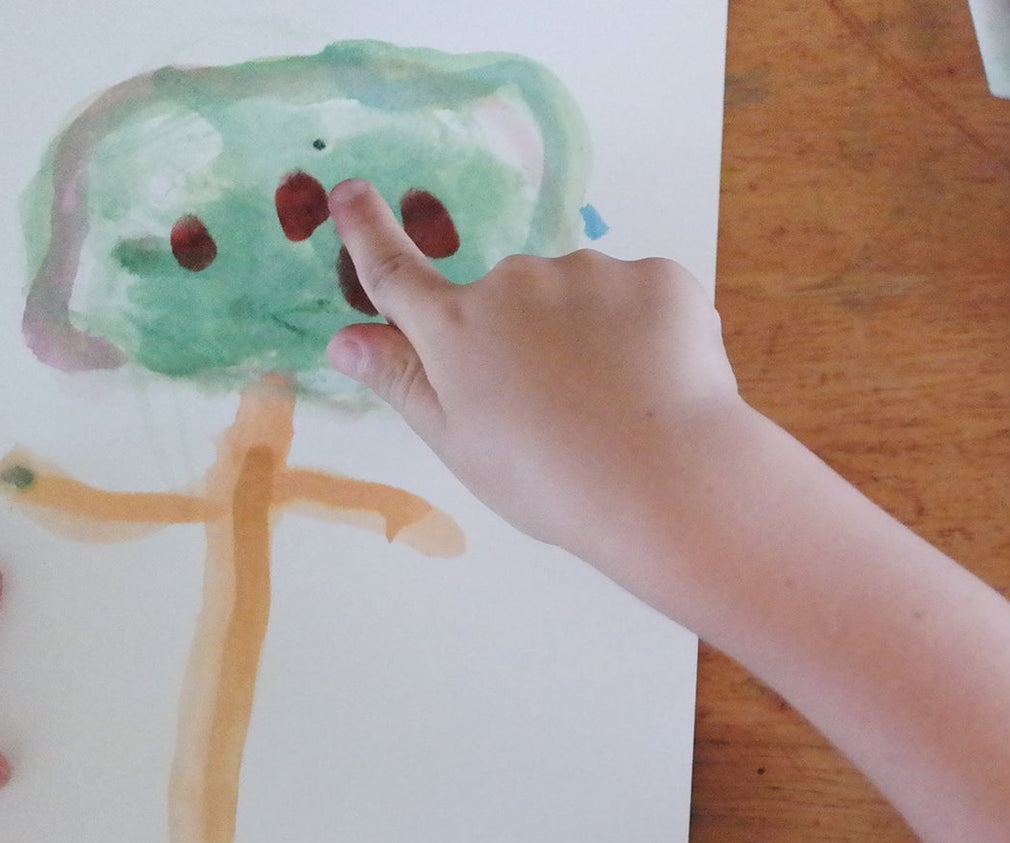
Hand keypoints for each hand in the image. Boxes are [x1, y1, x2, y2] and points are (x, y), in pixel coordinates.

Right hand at [322, 179, 769, 561]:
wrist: (665, 482)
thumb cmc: (551, 482)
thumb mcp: (459, 444)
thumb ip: (404, 382)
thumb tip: (344, 338)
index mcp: (456, 329)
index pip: (398, 273)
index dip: (370, 230)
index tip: (353, 193)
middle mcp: (514, 282)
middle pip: (513, 301)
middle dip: (533, 340)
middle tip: (565, 410)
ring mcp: (590, 272)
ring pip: (584, 298)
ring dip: (596, 338)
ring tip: (619, 407)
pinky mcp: (658, 278)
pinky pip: (644, 300)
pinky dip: (650, 336)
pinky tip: (661, 386)